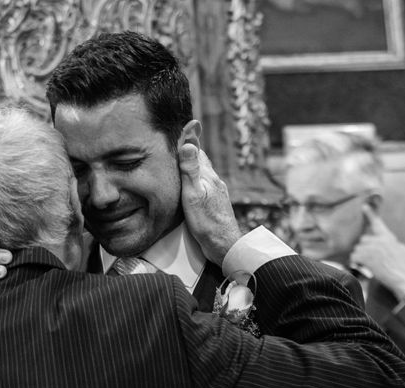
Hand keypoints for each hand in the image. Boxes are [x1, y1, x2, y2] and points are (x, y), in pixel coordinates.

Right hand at [178, 144, 241, 265]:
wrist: (224, 246)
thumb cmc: (207, 222)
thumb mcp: (193, 194)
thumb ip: (190, 169)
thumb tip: (188, 142)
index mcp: (208, 176)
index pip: (197, 151)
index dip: (189, 138)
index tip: (186, 124)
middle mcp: (214, 181)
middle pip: (201, 161)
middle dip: (190, 150)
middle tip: (180, 139)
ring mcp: (216, 193)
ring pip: (203, 174)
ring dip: (192, 166)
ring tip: (181, 160)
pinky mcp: (215, 204)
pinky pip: (203, 186)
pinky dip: (195, 181)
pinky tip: (190, 186)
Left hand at [350, 205, 404, 300]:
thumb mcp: (402, 251)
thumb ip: (391, 244)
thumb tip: (387, 243)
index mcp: (389, 238)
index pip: (378, 224)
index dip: (370, 215)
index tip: (364, 206)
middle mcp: (380, 241)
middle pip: (363, 240)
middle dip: (364, 249)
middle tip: (371, 259)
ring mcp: (373, 248)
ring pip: (358, 249)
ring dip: (360, 257)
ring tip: (371, 265)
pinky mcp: (367, 257)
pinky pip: (355, 256)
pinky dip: (357, 262)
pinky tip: (364, 267)